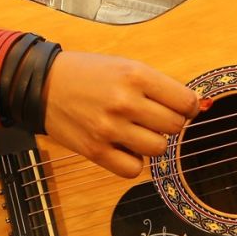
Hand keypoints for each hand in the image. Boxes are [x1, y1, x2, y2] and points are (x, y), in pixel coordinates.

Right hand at [40, 51, 201, 177]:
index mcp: (136, 75)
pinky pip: (133, 169)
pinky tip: (125, 147)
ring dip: (153, 142)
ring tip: (138, 131)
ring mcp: (109, 128)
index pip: (185, 102)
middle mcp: (125, 102)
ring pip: (158, 148)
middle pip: (174, 126)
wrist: (43, 85)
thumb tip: (192, 106)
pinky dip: (134, 161)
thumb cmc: (88, 74)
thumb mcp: (125, 66)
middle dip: (170, 123)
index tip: (183, 108)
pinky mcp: (95, 151)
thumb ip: (158, 86)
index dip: (189, 107)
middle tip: (154, 118)